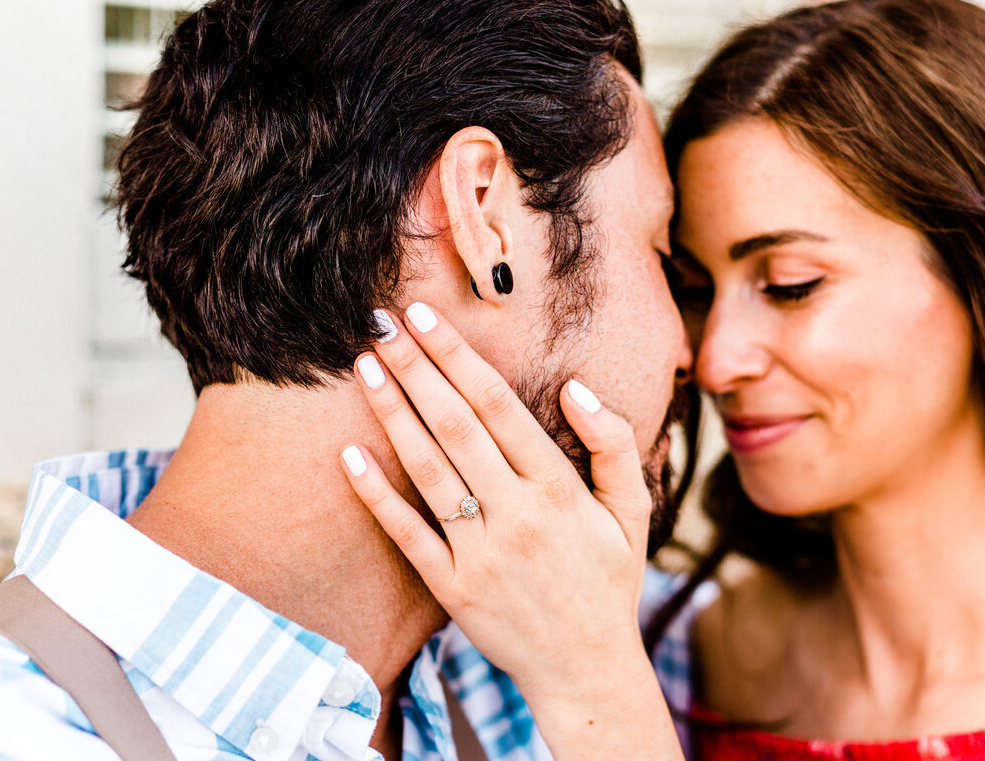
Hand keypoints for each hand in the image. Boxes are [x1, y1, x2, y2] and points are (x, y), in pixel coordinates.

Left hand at [339, 302, 681, 759]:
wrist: (586, 668)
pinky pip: (407, 535)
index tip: (425, 317)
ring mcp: (480, 553)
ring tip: (364, 368)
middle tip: (380, 324)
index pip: (498, 406)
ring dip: (391, 416)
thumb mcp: (634, 510)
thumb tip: (578, 389)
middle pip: (454, 427)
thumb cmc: (608, 581)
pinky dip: (377, 496)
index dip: (458, 357)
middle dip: (415, 369)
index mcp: (560, 489)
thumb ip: (614, 445)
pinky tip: (350, 456)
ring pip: (427, 472)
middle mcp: (517, 515)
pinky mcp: (452, 588)